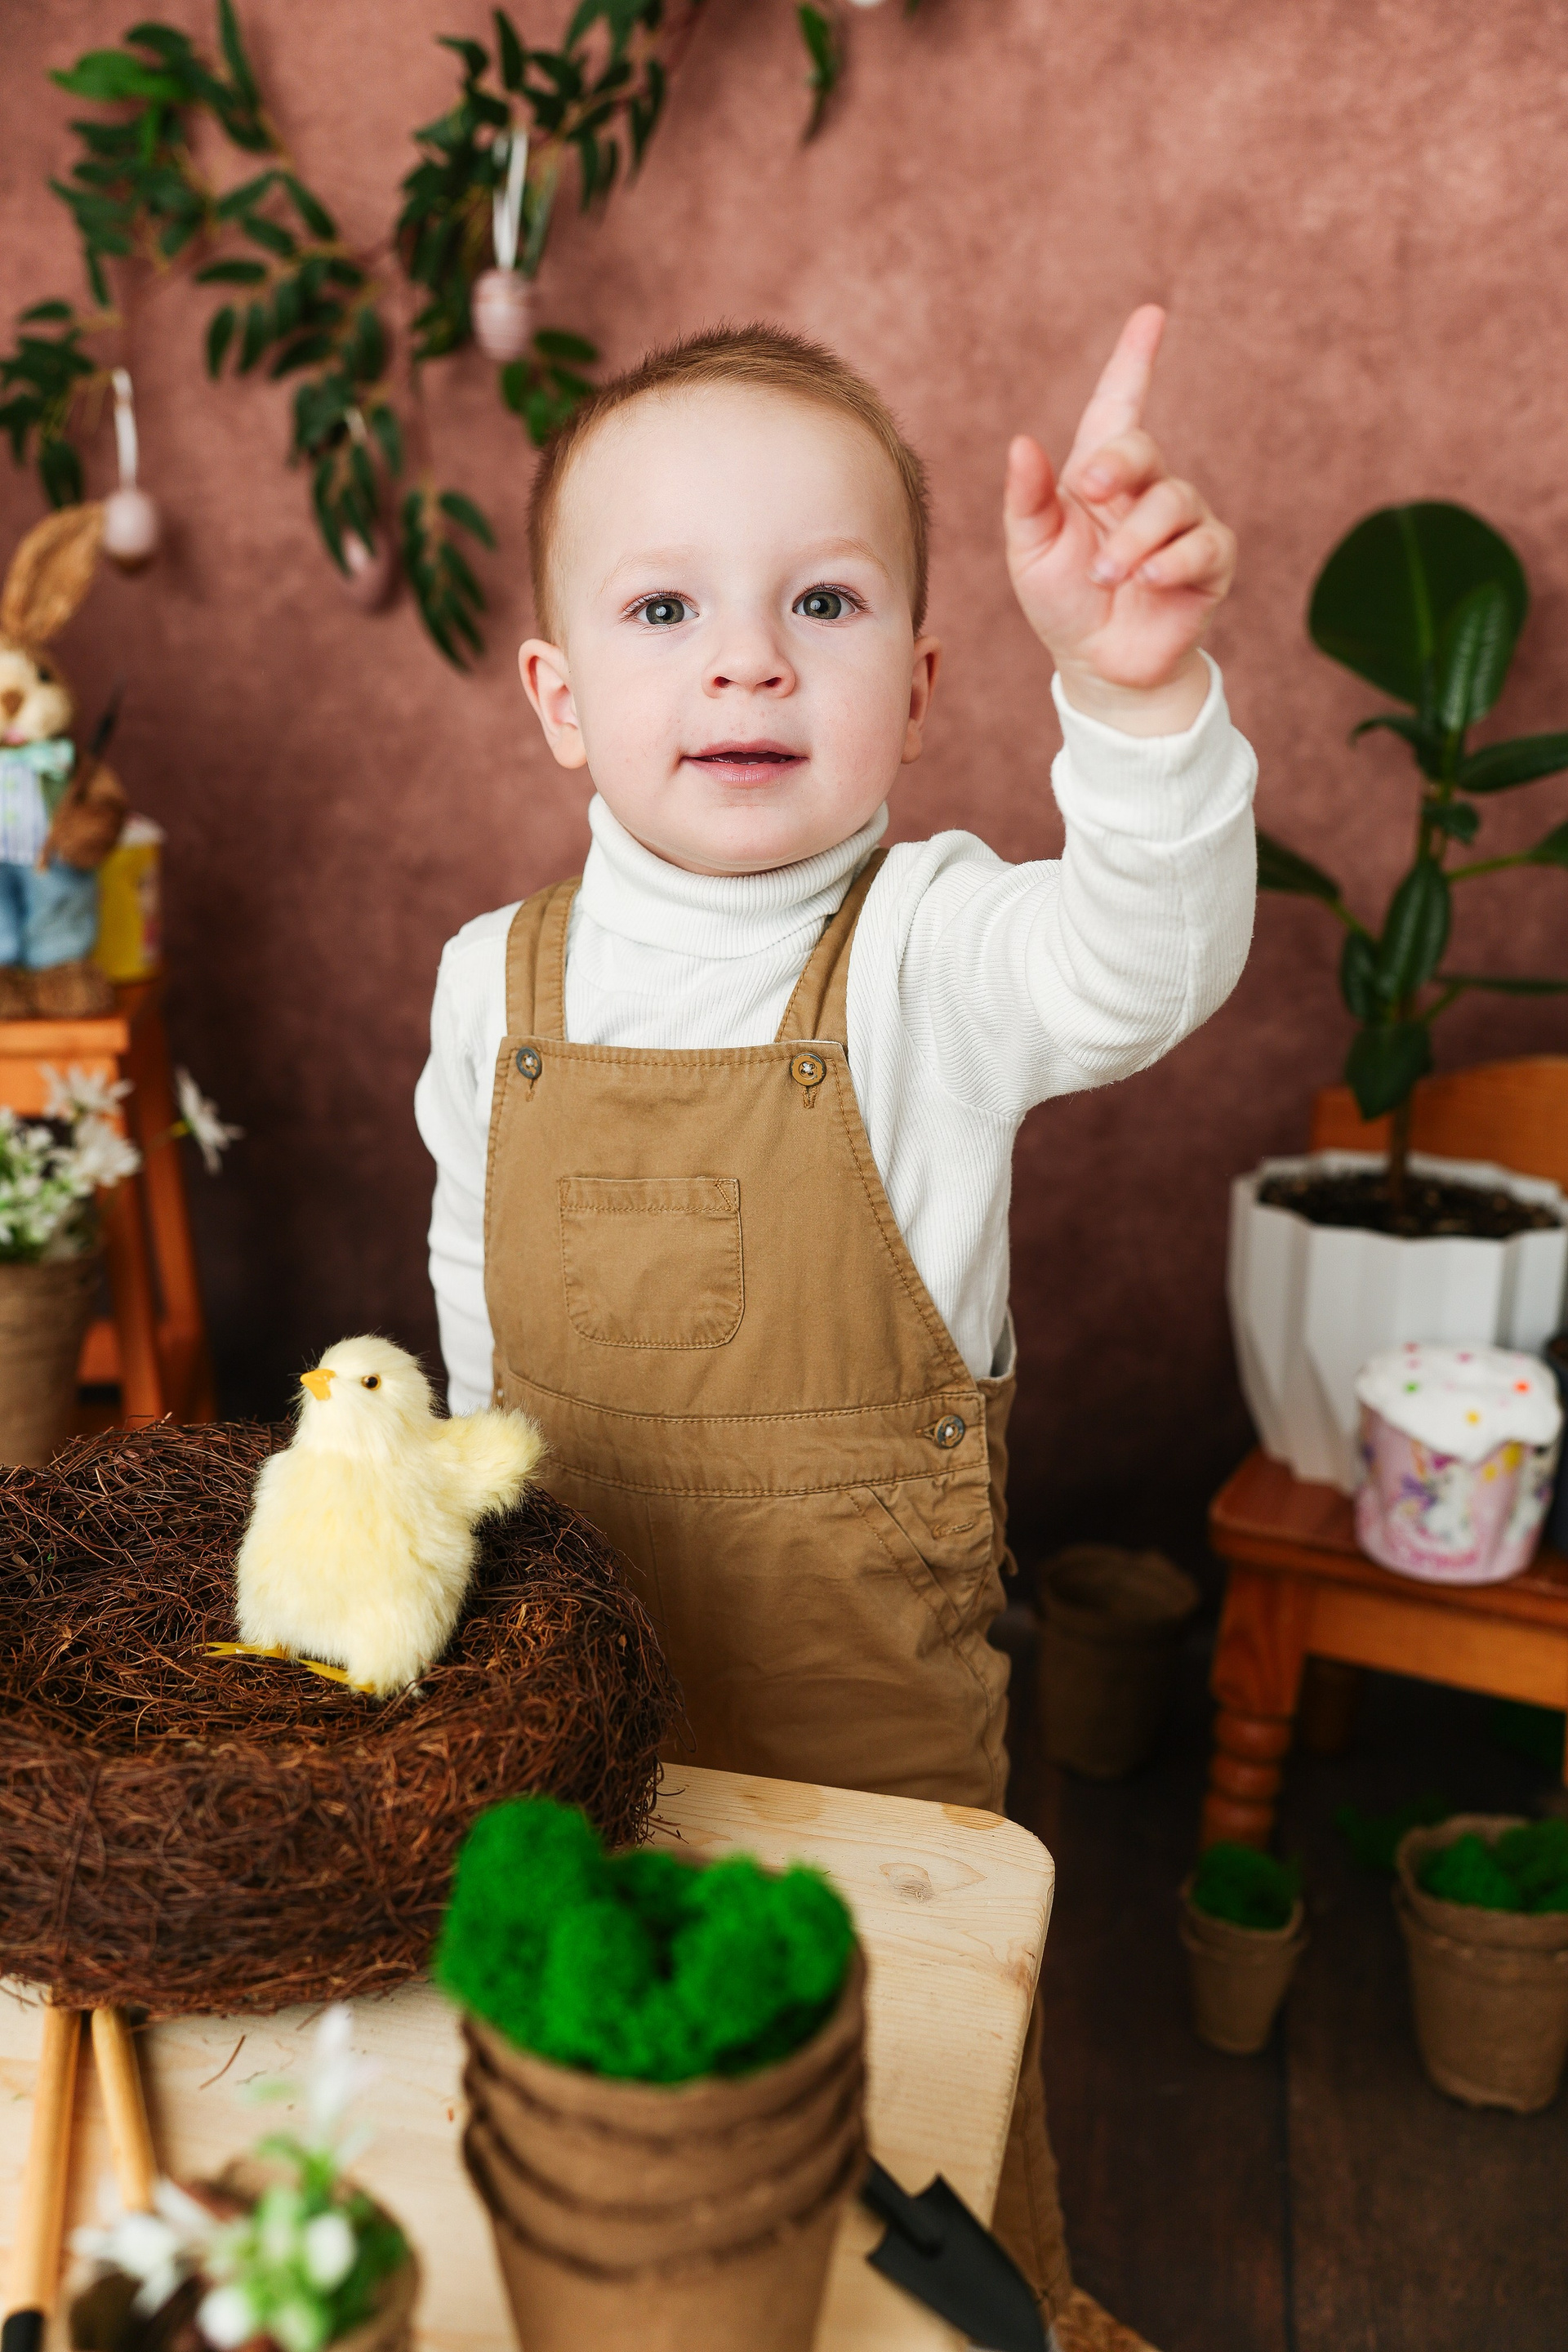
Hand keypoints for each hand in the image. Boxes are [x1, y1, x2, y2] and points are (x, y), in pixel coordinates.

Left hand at [1004, 306, 1235, 734]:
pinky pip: (1205, 545)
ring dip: (1135, 541)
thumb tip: (1021, 442)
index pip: (1118, 406)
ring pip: (1173, 502)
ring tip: (1109, 576)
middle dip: (1117, 464)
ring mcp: (1184, 525)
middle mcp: (1145, 490)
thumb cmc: (1062, 602)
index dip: (1134, 360)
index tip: (1151, 316)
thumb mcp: (1030, 551)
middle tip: (1087, 491)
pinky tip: (1150, 580)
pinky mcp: (1212, 563)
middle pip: (1142, 449)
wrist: (1099, 666)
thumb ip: (1026, 500)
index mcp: (1098, 477)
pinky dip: (1174, 561)